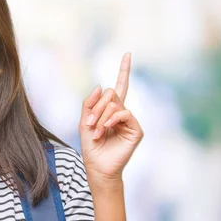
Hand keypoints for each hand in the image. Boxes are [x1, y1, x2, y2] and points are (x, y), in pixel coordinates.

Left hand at [79, 53, 143, 183]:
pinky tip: (106, 129)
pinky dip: (112, 120)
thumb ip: (89, 104)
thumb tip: (99, 87)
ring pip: (116, 104)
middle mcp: (122, 113)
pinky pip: (124, 113)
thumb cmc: (91, 147)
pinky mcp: (136, 130)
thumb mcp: (84, 122)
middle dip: (97, 107)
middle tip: (90, 124)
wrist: (97, 167)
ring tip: (96, 132)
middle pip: (111, 94)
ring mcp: (130, 121)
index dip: (124, 70)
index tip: (127, 54)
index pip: (120, 86)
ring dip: (101, 117)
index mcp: (111, 110)